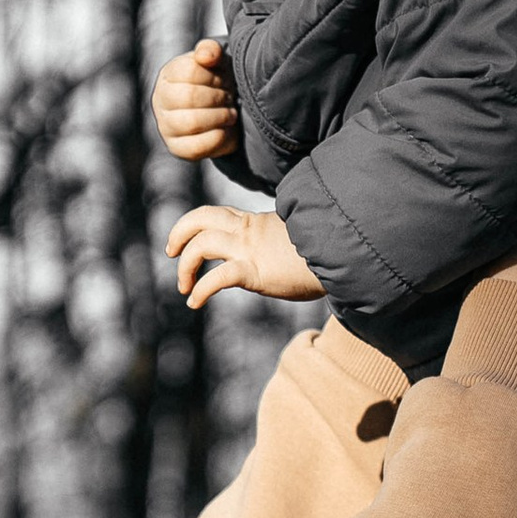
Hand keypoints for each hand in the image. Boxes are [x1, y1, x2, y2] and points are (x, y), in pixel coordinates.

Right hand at [154, 38, 239, 164]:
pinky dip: (218, 137)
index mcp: (168, 75)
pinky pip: (196, 147)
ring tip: (230, 113)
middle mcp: (161, 100)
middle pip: (190, 97)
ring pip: (192, 123)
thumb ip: (211, 51)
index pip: (190, 71)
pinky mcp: (177, 148)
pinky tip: (225, 129)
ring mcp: (166, 126)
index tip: (224, 80)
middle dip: (218, 98)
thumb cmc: (215, 82)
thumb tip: (205, 56)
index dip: (214, 76)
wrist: (218, 110)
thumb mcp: (216, 61)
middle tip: (230, 98)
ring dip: (219, 117)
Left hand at [165, 202, 326, 309]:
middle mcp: (248, 232)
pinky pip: (218, 277)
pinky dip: (201, 288)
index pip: (217, 215)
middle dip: (179, 233)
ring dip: (185, 265)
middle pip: (200, 218)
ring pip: (201, 244)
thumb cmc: (327, 252)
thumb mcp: (299, 242)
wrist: (345, 254)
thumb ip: (283, 245)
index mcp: (256, 223)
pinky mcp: (256, 272)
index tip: (186, 242)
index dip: (195, 225)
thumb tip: (288, 254)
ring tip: (184, 287)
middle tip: (171, 253)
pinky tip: (195, 301)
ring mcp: (251, 250)